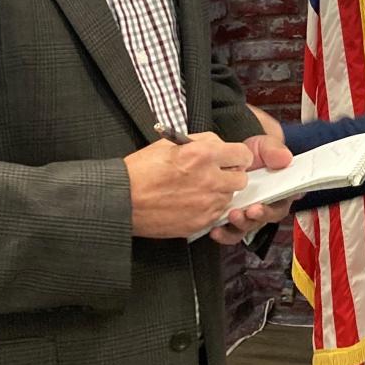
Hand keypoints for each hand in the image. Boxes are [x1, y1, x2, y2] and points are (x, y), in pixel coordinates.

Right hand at [124, 132, 249, 238]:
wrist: (122, 200)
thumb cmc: (141, 170)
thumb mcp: (170, 144)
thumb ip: (200, 142)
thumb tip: (219, 145)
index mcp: (202, 154)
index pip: (242, 154)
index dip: (237, 156)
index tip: (231, 158)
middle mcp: (210, 179)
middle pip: (241, 178)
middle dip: (231, 175)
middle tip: (216, 174)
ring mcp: (207, 204)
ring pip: (229, 197)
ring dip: (220, 192)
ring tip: (198, 189)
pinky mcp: (201, 222)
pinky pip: (217, 214)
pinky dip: (209, 208)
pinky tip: (191, 202)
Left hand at [209, 106, 292, 245]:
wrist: (235, 154)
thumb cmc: (256, 151)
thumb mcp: (266, 146)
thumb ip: (274, 151)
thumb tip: (285, 158)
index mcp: (281, 191)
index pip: (281, 204)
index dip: (272, 210)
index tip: (259, 207)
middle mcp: (267, 205)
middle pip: (265, 219)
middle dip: (255, 218)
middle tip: (246, 212)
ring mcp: (250, 213)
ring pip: (248, 227)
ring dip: (240, 226)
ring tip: (231, 216)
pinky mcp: (235, 216)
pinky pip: (231, 231)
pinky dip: (224, 233)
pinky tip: (215, 229)